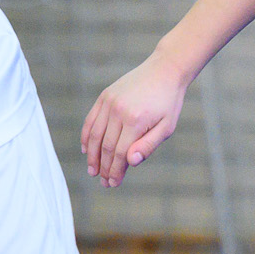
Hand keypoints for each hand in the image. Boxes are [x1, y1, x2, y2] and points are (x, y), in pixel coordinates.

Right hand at [83, 52, 189, 187]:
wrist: (164, 70)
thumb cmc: (168, 102)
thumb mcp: (167, 127)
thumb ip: (148, 146)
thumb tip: (130, 162)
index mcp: (136, 121)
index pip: (120, 153)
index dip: (115, 171)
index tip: (113, 183)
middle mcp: (119, 111)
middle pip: (106, 147)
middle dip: (104, 167)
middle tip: (103, 182)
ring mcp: (109, 102)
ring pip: (94, 135)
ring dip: (92, 155)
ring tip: (92, 170)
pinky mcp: (105, 96)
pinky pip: (91, 120)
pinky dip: (86, 136)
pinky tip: (86, 150)